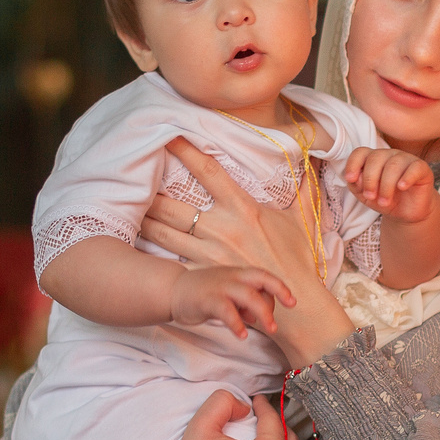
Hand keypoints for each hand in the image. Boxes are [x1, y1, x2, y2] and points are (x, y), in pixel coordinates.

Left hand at [139, 139, 358, 369]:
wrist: (294, 302)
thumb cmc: (298, 259)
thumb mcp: (302, 219)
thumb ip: (302, 188)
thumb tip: (311, 161)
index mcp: (242, 208)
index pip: (209, 172)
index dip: (187, 152)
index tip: (170, 137)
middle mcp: (220, 228)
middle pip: (173, 204)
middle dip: (149, 190)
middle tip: (131, 176)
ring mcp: (208, 252)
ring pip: (164, 231)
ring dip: (144, 218)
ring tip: (127, 207)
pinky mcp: (202, 273)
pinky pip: (170, 257)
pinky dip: (153, 247)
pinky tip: (138, 240)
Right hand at [171, 265, 291, 337]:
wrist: (173, 289)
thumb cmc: (205, 293)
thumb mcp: (229, 294)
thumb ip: (246, 303)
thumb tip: (259, 316)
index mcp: (239, 274)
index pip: (265, 277)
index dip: (280, 288)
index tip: (292, 302)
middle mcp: (233, 277)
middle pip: (261, 281)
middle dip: (277, 296)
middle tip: (281, 320)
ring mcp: (220, 287)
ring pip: (248, 295)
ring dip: (262, 313)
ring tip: (270, 329)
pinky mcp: (207, 300)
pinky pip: (226, 310)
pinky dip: (237, 323)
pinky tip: (242, 335)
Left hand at [341, 146, 438, 222]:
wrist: (407, 212)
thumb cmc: (385, 200)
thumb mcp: (365, 196)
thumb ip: (356, 185)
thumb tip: (355, 177)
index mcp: (374, 159)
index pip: (361, 152)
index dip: (353, 164)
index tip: (351, 179)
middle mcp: (389, 155)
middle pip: (375, 158)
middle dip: (370, 179)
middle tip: (370, 197)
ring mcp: (406, 159)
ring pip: (393, 165)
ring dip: (386, 186)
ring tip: (384, 202)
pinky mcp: (421, 168)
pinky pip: (414, 167)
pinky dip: (406, 178)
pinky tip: (402, 187)